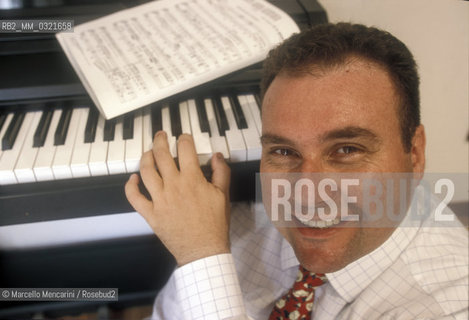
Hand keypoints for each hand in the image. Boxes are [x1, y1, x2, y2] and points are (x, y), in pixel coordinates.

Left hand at [125, 131, 230, 265]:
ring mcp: (160, 200)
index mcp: (192, 180)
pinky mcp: (151, 214)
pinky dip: (130, 186)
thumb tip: (217, 156)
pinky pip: (134, 198)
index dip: (184, 138)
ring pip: (146, 171)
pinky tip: (132, 179)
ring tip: (148, 152)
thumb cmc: (214, 225)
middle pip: (161, 155)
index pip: (185, 149)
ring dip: (145, 157)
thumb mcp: (223, 195)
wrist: (204, 250)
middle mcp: (173, 186)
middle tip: (161, 136)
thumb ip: (221, 172)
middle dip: (160, 140)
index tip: (184, 137)